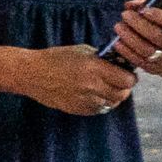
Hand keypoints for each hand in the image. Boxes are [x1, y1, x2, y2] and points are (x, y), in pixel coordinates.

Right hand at [15, 44, 139, 114]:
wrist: (30, 73)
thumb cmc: (56, 57)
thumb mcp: (82, 51)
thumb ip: (102, 58)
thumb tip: (120, 62)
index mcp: (94, 68)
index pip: (127, 80)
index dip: (130, 77)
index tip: (128, 74)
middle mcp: (91, 86)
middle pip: (122, 94)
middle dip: (124, 88)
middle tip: (120, 82)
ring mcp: (84, 99)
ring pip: (112, 104)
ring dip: (113, 97)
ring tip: (108, 88)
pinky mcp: (76, 109)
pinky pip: (98, 110)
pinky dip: (101, 104)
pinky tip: (96, 95)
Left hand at [114, 2, 161, 79]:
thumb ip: (150, 4)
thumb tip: (131, 4)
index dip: (161, 17)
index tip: (145, 10)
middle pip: (157, 36)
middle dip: (139, 24)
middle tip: (126, 14)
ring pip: (145, 49)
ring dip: (129, 37)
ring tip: (119, 26)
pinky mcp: (154, 69)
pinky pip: (138, 60)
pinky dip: (126, 50)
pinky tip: (118, 41)